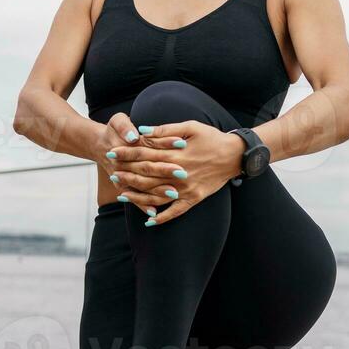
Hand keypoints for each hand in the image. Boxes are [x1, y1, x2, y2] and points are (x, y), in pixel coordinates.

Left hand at [104, 119, 243, 225]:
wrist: (236, 155)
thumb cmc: (212, 138)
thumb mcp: (190, 127)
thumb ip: (164, 129)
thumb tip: (141, 131)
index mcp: (176, 154)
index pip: (145, 154)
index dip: (127, 154)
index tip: (112, 153)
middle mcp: (178, 173)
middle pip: (147, 176)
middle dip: (127, 175)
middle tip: (112, 175)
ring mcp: (186, 188)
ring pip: (156, 195)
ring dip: (138, 196)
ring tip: (122, 195)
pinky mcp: (194, 199)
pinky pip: (176, 211)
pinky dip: (162, 218)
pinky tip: (149, 222)